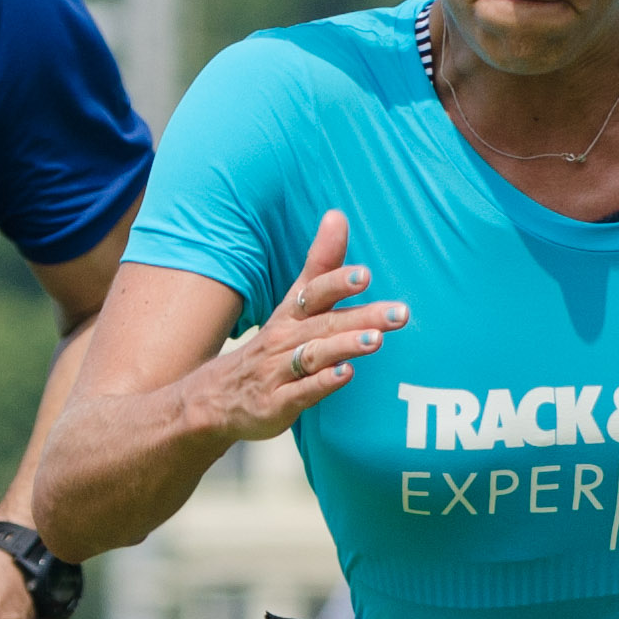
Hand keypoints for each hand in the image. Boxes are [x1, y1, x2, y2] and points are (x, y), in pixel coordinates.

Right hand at [182, 211, 406, 443]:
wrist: (218, 397)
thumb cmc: (271, 345)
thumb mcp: (292, 303)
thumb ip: (320, 263)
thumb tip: (337, 215)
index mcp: (291, 314)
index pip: (314, 292)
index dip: (337, 283)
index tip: (365, 274)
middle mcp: (285, 339)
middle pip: (325, 323)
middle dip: (362, 316)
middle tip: (400, 313)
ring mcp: (279, 371)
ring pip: (314, 355)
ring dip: (345, 346)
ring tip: (376, 340)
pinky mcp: (278, 403)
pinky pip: (302, 392)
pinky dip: (323, 383)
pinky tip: (346, 375)